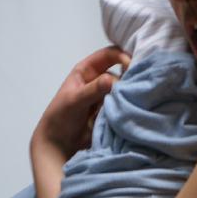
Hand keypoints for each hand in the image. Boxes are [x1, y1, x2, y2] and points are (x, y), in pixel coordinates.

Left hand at [30, 45, 131, 160]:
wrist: (59, 142)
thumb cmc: (61, 117)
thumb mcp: (75, 100)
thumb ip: (93, 89)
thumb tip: (112, 80)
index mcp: (87, 70)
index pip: (108, 55)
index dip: (121, 55)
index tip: (131, 65)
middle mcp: (99, 80)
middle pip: (120, 71)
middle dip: (129, 76)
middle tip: (137, 85)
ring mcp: (106, 96)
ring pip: (124, 89)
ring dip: (128, 93)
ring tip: (133, 100)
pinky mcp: (111, 110)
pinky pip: (123, 104)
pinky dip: (128, 105)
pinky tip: (132, 108)